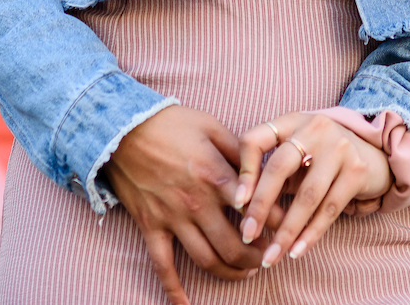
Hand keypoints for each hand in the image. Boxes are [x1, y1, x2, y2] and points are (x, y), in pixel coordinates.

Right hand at [106, 105, 259, 304]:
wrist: (121, 127)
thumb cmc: (171, 123)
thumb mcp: (212, 127)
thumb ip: (239, 150)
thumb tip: (264, 167)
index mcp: (216, 177)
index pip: (255, 210)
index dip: (277, 223)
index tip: (288, 228)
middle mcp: (197, 203)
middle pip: (234, 246)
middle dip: (256, 258)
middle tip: (267, 258)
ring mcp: (172, 218)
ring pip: (206, 260)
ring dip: (229, 273)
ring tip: (245, 273)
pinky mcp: (151, 227)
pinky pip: (162, 265)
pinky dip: (173, 289)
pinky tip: (185, 304)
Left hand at [230, 111, 391, 266]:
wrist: (375, 157)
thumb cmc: (322, 160)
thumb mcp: (296, 155)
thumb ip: (271, 172)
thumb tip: (241, 208)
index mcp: (291, 121)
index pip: (256, 139)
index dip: (244, 171)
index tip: (236, 203)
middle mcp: (314, 128)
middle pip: (279, 168)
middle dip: (260, 206)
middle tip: (247, 235)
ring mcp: (339, 147)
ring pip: (306, 196)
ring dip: (286, 231)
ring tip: (271, 257)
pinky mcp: (356, 170)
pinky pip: (329, 209)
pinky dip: (310, 234)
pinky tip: (296, 252)